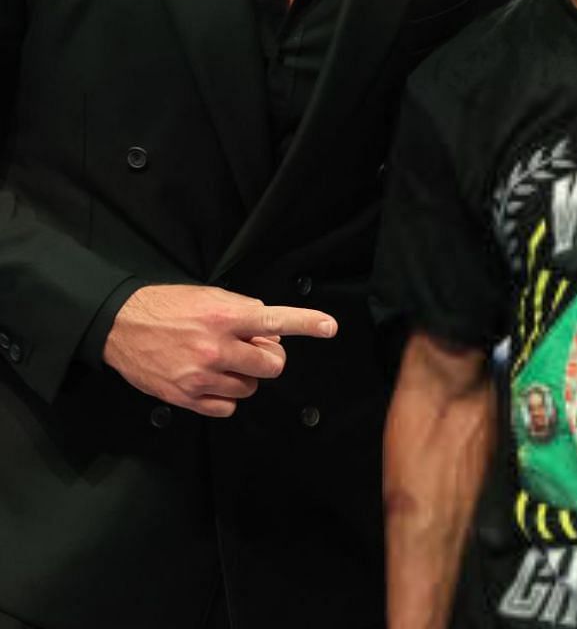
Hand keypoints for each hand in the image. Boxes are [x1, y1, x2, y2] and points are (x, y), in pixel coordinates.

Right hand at [102, 284, 336, 416]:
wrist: (119, 325)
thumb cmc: (168, 307)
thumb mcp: (210, 296)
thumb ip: (246, 312)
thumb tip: (272, 335)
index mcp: (224, 317)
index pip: (274, 320)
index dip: (306, 323)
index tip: (329, 327)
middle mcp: (215, 348)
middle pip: (271, 366)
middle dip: (269, 359)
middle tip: (253, 350)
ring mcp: (200, 376)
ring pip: (251, 388)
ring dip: (245, 376)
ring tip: (223, 361)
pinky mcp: (186, 397)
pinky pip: (227, 408)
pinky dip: (227, 397)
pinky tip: (213, 380)